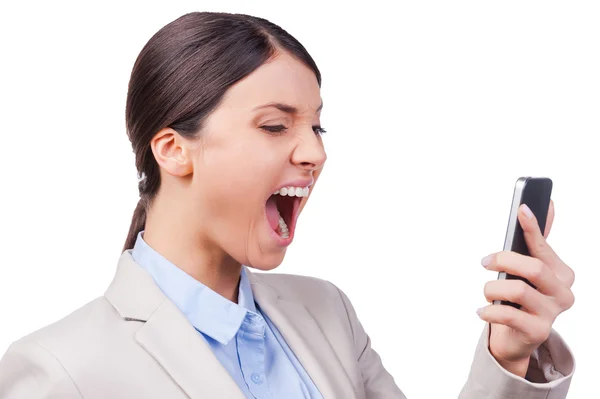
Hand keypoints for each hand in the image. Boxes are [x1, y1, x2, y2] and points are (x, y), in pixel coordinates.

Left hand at [477, 200, 574, 376]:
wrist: (517, 337)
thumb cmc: (521, 296)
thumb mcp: (527, 268)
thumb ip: (537, 239)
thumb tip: (548, 204)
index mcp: (562, 273)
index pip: (544, 247)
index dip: (532, 228)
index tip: (522, 209)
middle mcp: (563, 293)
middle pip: (533, 268)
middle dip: (503, 260)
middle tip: (485, 262)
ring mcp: (552, 313)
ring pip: (518, 290)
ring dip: (493, 289)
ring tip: (487, 293)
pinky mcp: (538, 332)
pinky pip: (508, 315)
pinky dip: (489, 311)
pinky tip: (482, 312)